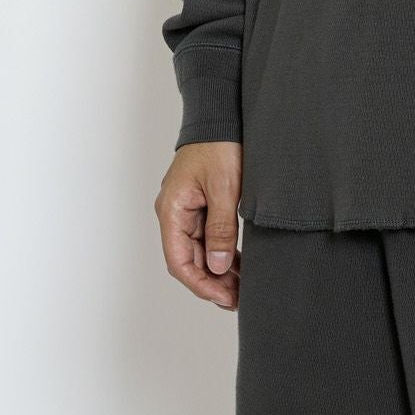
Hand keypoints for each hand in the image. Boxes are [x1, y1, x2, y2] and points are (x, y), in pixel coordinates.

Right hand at [155, 141, 242, 309]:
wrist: (220, 116)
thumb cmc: (219, 146)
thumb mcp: (224, 189)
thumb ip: (221, 229)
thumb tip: (216, 266)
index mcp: (172, 210)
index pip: (180, 261)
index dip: (201, 284)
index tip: (224, 298)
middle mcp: (175, 213)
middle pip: (190, 259)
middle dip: (213, 281)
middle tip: (239, 298)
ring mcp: (187, 209)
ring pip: (200, 250)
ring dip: (219, 269)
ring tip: (242, 287)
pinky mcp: (201, 204)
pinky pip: (208, 236)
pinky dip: (223, 251)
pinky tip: (240, 265)